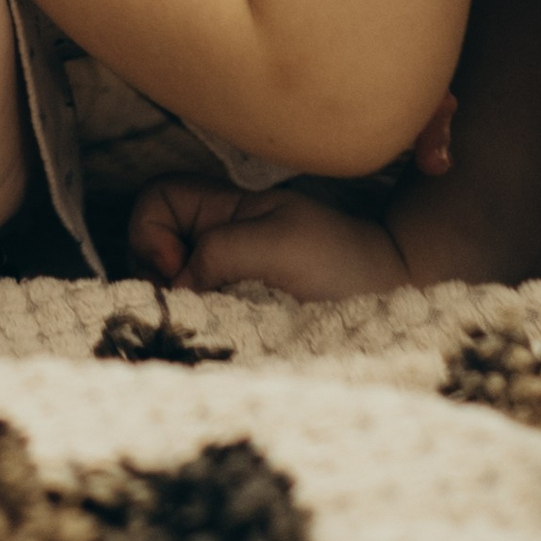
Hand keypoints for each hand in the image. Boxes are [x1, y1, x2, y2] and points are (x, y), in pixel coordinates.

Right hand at [128, 176, 408, 302]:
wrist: (390, 296)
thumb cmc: (341, 261)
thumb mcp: (280, 245)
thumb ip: (221, 251)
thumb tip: (176, 287)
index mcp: (222, 208)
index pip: (155, 202)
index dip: (152, 232)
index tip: (182, 269)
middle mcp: (216, 239)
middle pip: (150, 247)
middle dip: (156, 277)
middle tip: (189, 306)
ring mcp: (225, 277)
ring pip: (169, 287)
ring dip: (179, 308)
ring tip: (209, 325)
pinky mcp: (237, 313)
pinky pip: (198, 315)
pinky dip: (199, 327)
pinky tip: (222, 338)